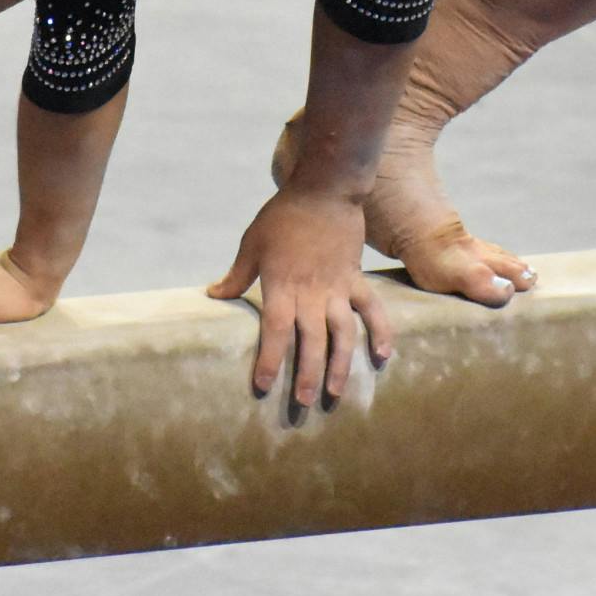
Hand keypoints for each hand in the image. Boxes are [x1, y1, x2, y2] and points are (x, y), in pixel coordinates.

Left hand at [206, 186, 394, 409]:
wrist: (324, 190)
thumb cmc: (282, 217)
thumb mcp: (252, 244)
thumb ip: (236, 275)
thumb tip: (213, 294)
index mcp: (281, 285)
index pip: (274, 331)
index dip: (269, 360)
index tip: (262, 386)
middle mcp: (311, 293)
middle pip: (310, 341)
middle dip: (306, 375)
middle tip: (302, 405)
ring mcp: (337, 288)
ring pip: (342, 334)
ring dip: (340, 365)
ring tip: (334, 394)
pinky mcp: (356, 280)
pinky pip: (372, 310)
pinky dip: (381, 333)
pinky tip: (382, 357)